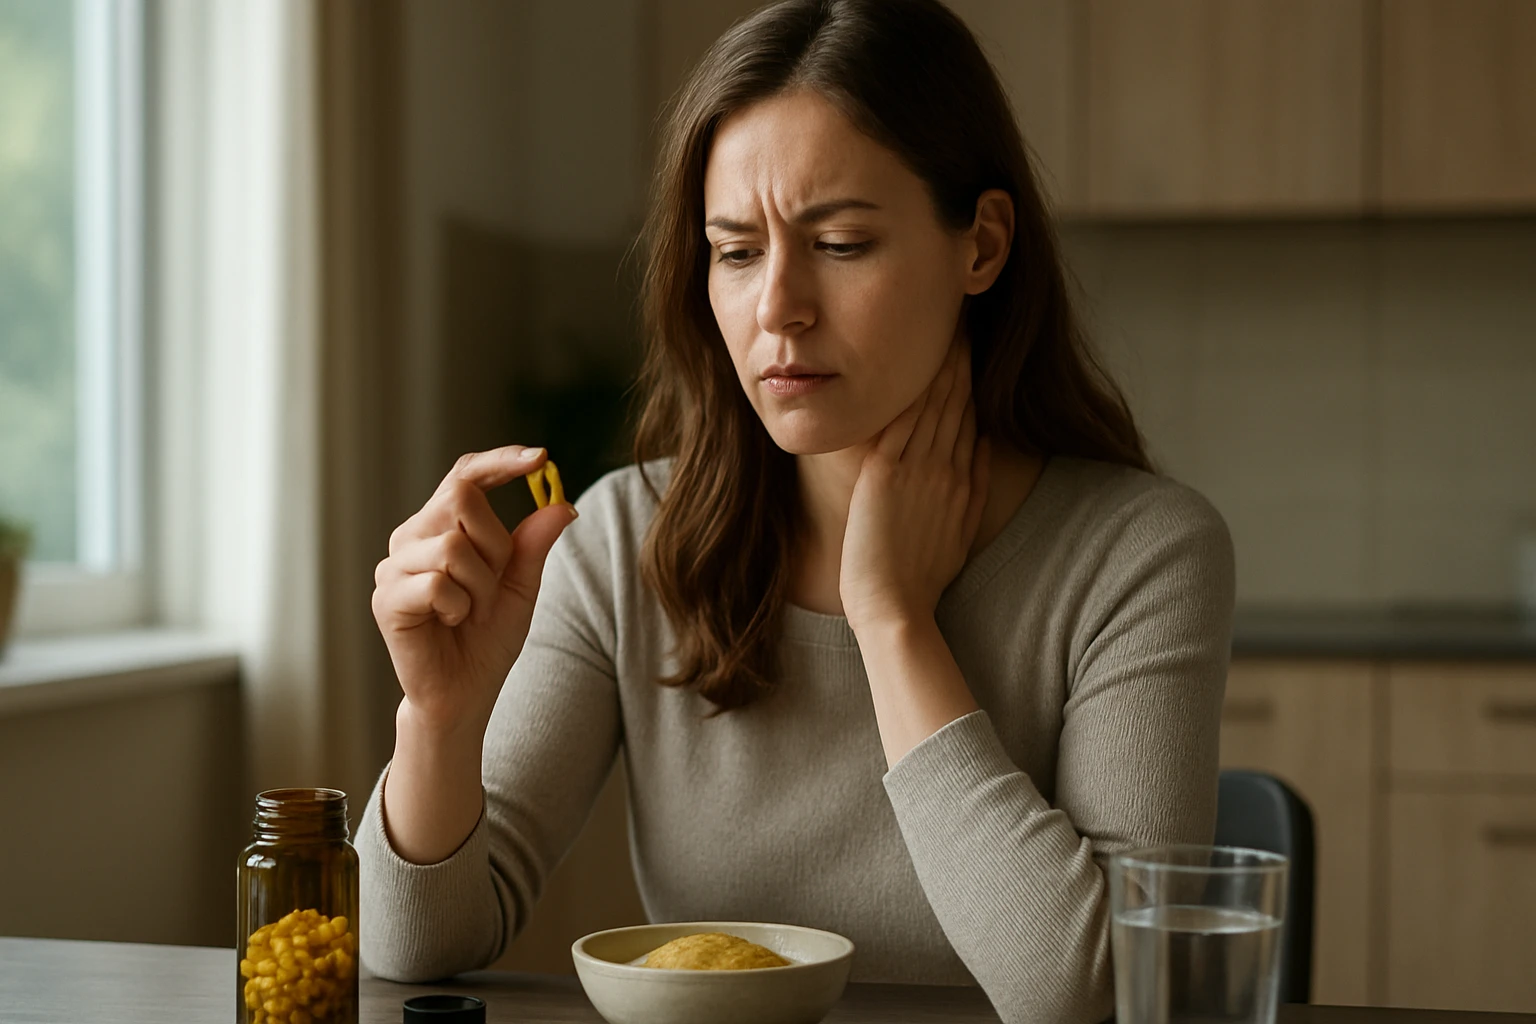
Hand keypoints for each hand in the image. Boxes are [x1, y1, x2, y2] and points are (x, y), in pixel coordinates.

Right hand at [371, 445, 577, 734]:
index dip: (500, 461)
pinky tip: (449, 623)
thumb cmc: (486, 640)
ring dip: (479, 586)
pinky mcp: (386, 597)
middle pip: (462, 498)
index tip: (540, 458)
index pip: (465, 475)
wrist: (463, 695)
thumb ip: (533, 546)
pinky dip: (458, 607)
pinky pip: (438, 582)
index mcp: (442, 526)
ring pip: (453, 544)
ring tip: (470, 612)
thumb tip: (560, 504)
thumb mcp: (521, 588)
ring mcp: (394, 565)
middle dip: (495, 544)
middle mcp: (412, 536)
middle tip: (492, 586)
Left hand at [839, 335, 990, 632]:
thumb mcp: (960, 530)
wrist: (894, 605)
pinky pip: (903, 420)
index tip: (971, 339)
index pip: (969, 413)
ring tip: (944, 320)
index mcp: (961, 478)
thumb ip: (972, 488)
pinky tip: (911, 358)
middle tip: (961, 310)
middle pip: (956, 398)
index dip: (971, 373)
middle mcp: (944, 467)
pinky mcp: (887, 474)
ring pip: (933, 402)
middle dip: (959, 353)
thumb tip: (983, 446)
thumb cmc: (920, 576)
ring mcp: (917, 469)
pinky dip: (909, 389)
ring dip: (939, 360)